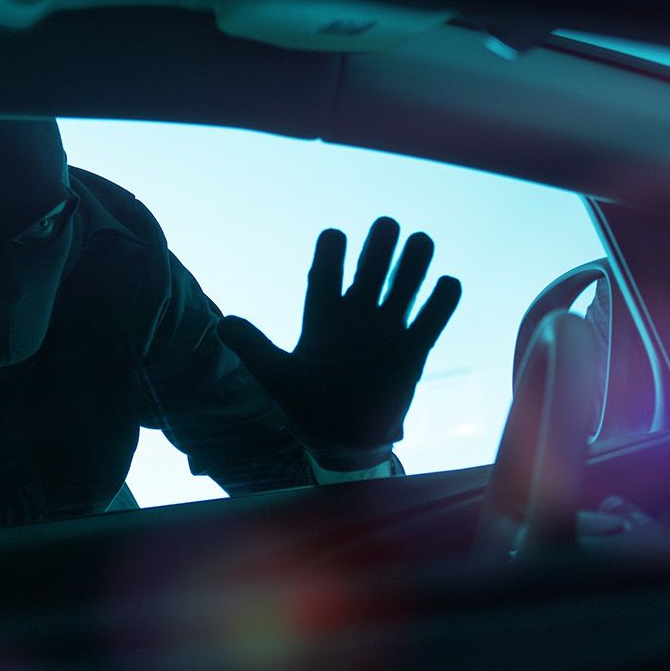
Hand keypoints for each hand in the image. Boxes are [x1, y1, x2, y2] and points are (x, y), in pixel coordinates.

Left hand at [219, 217, 460, 468]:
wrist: (343, 443)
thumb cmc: (306, 409)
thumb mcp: (277, 379)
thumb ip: (255, 349)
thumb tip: (223, 325)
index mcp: (321, 315)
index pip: (325, 272)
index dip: (331, 252)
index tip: (335, 237)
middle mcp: (355, 315)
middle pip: (370, 268)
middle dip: (379, 246)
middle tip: (386, 227)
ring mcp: (386, 330)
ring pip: (404, 285)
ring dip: (414, 262)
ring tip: (420, 243)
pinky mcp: (413, 351)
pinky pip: (432, 318)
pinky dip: (443, 300)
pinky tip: (446, 285)